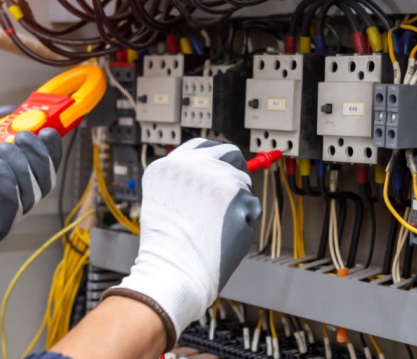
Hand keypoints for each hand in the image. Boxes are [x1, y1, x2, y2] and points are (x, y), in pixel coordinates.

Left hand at [0, 106, 61, 278]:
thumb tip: (14, 110)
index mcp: (18, 176)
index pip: (47, 165)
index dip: (52, 149)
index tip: (48, 130)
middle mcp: (17, 197)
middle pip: (45, 181)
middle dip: (37, 156)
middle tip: (20, 137)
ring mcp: (7, 215)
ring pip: (31, 194)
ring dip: (20, 168)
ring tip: (0, 151)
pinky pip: (10, 210)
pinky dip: (7, 187)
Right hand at [103, 138, 260, 352]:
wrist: (174, 271)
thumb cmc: (168, 247)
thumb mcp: (164, 201)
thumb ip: (186, 181)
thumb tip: (217, 172)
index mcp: (169, 166)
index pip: (202, 146)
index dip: (217, 157)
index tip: (224, 165)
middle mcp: (192, 166)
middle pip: (230, 154)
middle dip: (237, 171)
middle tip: (235, 191)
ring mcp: (217, 179)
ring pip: (243, 184)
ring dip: (238, 203)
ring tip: (216, 228)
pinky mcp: (239, 197)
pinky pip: (252, 207)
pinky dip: (245, 221)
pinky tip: (226, 235)